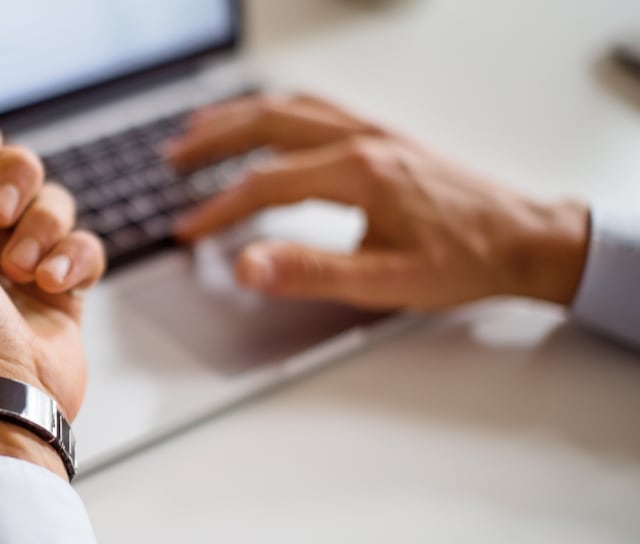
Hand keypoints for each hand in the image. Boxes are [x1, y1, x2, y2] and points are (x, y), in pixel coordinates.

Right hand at [164, 94, 589, 309]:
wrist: (525, 239)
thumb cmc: (464, 261)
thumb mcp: (384, 282)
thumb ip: (309, 273)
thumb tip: (247, 266)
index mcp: (358, 172)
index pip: (264, 183)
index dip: (218, 209)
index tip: (189, 232)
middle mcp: (362, 139)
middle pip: (267, 123)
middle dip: (212, 140)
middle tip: (173, 159)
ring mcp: (374, 131)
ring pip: (291, 106)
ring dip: (239, 116)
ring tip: (200, 130)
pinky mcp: (385, 136)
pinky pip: (318, 106)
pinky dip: (278, 108)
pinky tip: (266, 120)